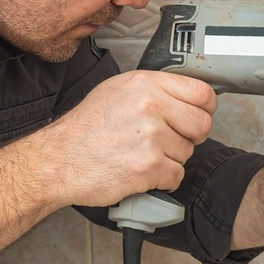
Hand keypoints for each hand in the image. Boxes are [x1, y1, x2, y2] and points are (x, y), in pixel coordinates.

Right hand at [32, 70, 216, 207]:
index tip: (199, 115)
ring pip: (188, 152)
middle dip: (191, 136)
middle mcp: (151, 106)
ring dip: (172, 158)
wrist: (57, 160)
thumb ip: (154, 89)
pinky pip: (176, 176)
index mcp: (146, 84)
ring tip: (144, 154)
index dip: (206, 108)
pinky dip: (164, 180)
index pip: (202, 92)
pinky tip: (144, 172)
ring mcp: (151, 137)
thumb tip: (188, 96)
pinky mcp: (149, 166)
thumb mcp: (118, 90)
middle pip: (202, 124)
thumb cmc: (86, 127)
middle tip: (173, 140)